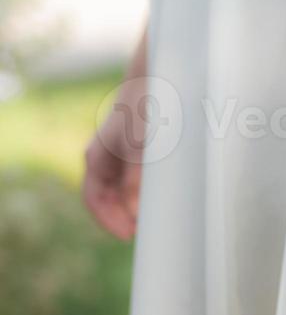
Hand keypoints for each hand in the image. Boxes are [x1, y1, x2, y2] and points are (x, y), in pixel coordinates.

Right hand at [82, 80, 144, 240]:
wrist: (156, 79)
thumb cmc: (143, 109)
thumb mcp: (139, 146)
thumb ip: (136, 179)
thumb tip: (134, 211)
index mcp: (96, 158)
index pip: (94, 200)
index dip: (109, 221)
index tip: (129, 235)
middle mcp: (104, 159)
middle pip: (108, 200)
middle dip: (123, 218)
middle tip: (147, 232)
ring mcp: (119, 157)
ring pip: (122, 192)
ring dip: (134, 208)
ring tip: (155, 220)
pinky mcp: (136, 154)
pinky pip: (135, 182)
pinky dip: (144, 195)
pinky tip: (162, 200)